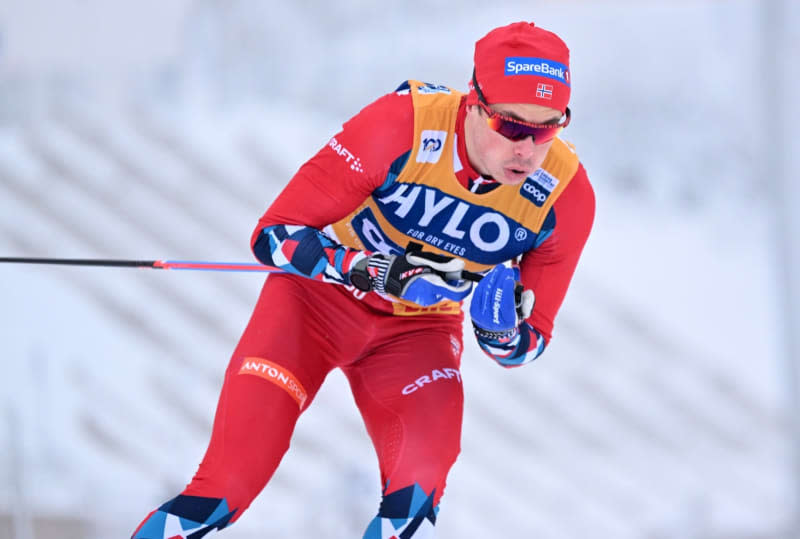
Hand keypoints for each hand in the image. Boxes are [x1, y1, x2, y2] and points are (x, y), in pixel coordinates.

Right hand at [350, 250, 471, 305]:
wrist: (387, 276)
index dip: (466, 287)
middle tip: (444, 269)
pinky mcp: (421, 302)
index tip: (467, 279)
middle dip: (451, 281)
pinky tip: (424, 277)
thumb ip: (446, 265)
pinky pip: (434, 294)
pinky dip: (434, 286)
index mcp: (433, 286)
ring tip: (431, 271)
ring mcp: (425, 301)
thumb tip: (461, 266)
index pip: (458, 293)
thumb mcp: (428, 261)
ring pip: (442, 292)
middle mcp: (431, 296)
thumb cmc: (407, 265)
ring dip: (442, 283)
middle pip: (450, 291)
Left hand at [470, 265, 533, 335]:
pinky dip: (485, 282)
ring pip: (486, 292)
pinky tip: (491, 275)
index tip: (510, 279)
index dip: (507, 290)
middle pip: (495, 295)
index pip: (506, 303)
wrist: (495, 329)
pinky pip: (478, 292)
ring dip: (493, 277)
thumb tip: (525, 290)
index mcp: (507, 321)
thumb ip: (527, 300)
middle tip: (506, 270)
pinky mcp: (474, 310)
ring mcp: (481, 315)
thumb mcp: (522, 311)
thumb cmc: (510, 317)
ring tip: (500, 269)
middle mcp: (493, 320)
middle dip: (500, 279)